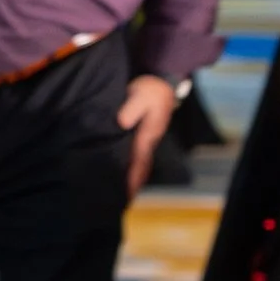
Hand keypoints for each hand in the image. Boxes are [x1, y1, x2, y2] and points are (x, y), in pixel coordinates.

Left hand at [116, 74, 178, 197]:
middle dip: (132, 183)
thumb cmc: (150, 90)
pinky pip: (134, 152)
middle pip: (140, 167)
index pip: (139, 162)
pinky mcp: (140, 132)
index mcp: (147, 136)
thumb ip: (132, 109)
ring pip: (137, 161)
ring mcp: (145, 137)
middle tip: (121, 200)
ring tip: (119, 190)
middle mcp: (147, 140)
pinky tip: (120, 167)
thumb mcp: (142, 95)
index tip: (127, 195)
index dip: (133, 178)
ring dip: (131, 175)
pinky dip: (129, 163)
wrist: (159, 81)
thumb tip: (122, 123)